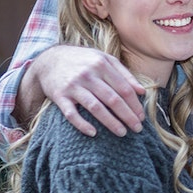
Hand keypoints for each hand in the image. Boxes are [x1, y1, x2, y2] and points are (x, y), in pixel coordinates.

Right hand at [24, 45, 145, 136]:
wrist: (50, 59)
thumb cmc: (83, 61)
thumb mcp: (104, 60)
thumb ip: (124, 74)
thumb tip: (142, 91)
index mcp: (102, 64)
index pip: (124, 89)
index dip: (135, 105)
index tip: (142, 117)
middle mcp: (88, 75)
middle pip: (113, 99)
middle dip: (128, 116)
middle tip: (137, 129)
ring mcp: (73, 85)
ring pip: (95, 107)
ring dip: (111, 122)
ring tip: (122, 133)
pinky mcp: (59, 96)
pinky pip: (71, 114)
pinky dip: (82, 125)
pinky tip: (94, 133)